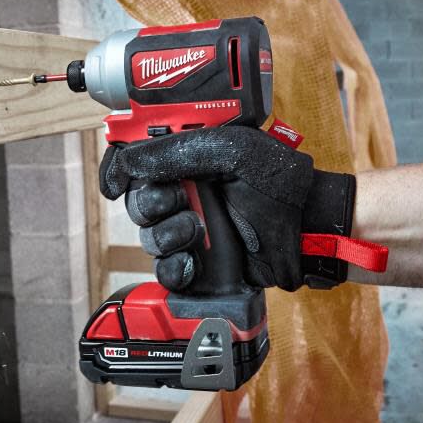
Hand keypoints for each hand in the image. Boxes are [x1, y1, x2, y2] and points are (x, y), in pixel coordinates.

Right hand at [100, 126, 323, 291]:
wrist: (308, 229)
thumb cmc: (280, 183)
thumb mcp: (231, 151)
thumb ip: (178, 152)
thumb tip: (130, 158)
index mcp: (187, 158)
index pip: (135, 160)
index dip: (118, 170)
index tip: (114, 183)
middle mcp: (184, 192)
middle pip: (136, 201)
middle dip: (151, 204)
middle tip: (180, 200)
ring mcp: (189, 228)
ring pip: (148, 237)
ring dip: (167, 235)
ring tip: (197, 230)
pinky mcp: (198, 262)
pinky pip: (164, 271)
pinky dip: (174, 268)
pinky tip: (193, 262)